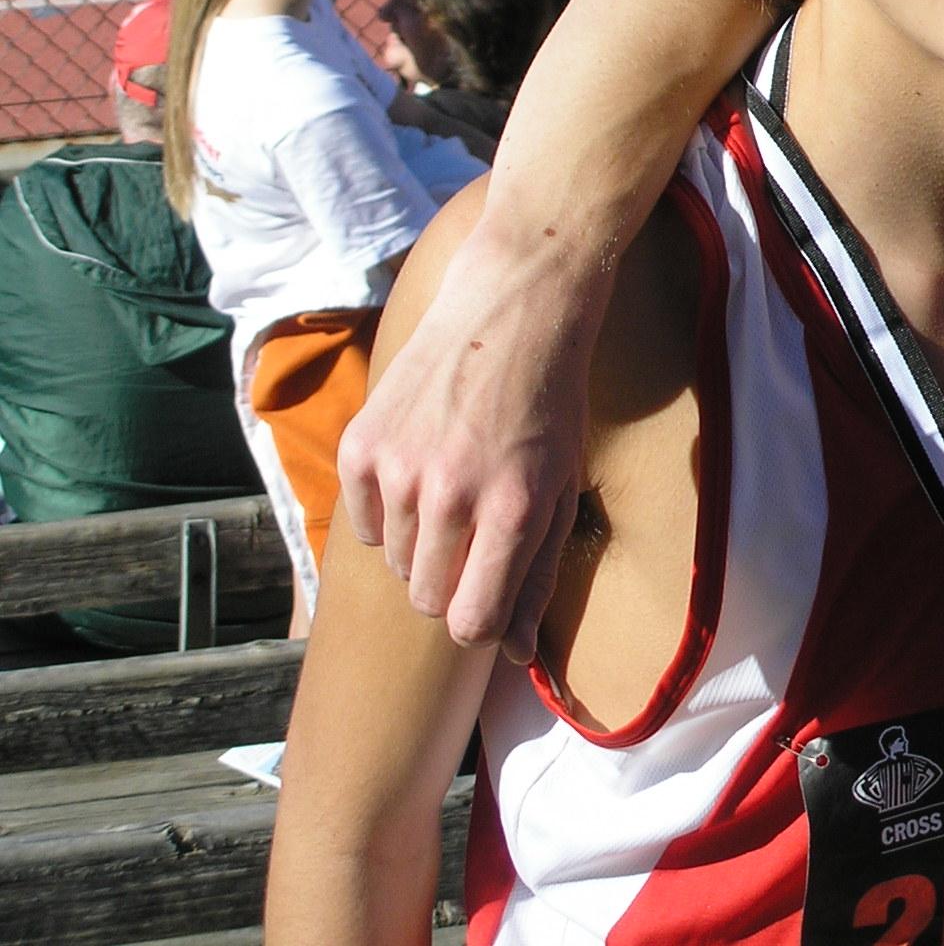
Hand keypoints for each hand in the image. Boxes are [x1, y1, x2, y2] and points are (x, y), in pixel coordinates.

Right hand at [337, 215, 601, 656]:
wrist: (513, 310)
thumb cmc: (548, 405)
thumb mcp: (561, 488)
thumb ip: (537, 574)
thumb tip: (516, 655)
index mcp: (513, 508)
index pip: (471, 621)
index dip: (479, 627)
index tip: (486, 606)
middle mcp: (451, 493)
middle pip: (430, 600)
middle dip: (454, 583)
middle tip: (478, 535)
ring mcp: (399, 469)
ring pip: (398, 565)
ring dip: (426, 546)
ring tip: (456, 491)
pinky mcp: (361, 446)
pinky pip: (366, 527)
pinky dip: (391, 515)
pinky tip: (422, 470)